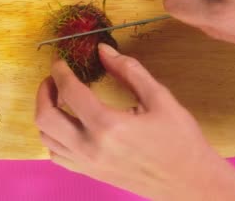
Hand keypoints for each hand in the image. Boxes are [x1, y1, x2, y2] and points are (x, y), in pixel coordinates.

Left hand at [35, 44, 234, 200]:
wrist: (191, 184)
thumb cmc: (180, 141)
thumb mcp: (160, 98)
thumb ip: (129, 70)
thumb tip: (103, 50)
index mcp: (109, 125)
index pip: (70, 92)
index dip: (60, 71)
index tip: (60, 61)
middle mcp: (91, 147)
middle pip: (46, 117)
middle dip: (44, 92)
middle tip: (53, 78)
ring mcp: (88, 164)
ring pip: (46, 138)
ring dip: (45, 113)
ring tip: (58, 98)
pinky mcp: (90, 173)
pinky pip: (57, 155)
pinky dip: (53, 137)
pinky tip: (66, 124)